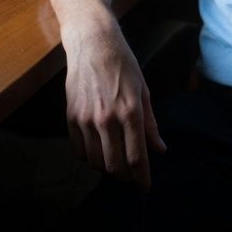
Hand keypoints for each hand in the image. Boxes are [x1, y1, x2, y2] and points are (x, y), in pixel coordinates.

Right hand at [63, 15, 165, 190]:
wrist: (93, 43)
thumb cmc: (123, 64)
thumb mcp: (144, 90)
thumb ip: (150, 123)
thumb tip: (160, 149)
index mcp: (130, 112)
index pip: (137, 157)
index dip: (142, 178)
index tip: (145, 188)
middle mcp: (107, 119)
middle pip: (114, 166)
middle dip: (125, 177)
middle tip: (130, 175)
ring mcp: (86, 119)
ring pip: (95, 161)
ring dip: (106, 168)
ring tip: (115, 163)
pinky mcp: (71, 117)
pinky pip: (78, 150)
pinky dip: (88, 158)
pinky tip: (97, 152)